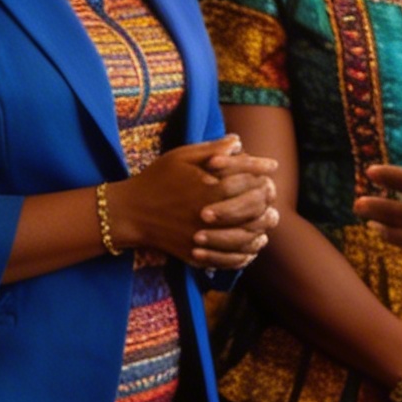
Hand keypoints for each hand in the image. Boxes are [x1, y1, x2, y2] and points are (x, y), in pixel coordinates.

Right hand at [111, 136, 278, 270]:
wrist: (130, 212)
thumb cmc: (155, 179)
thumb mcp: (180, 157)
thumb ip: (211, 149)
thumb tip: (237, 141)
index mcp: (209, 189)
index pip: (248, 180)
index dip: (262, 170)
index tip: (272, 166)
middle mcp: (211, 216)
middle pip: (253, 210)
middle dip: (267, 200)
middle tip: (271, 194)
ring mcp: (205, 238)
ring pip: (246, 238)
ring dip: (261, 228)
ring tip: (269, 220)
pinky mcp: (197, 255)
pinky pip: (229, 260)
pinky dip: (245, 255)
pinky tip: (252, 247)